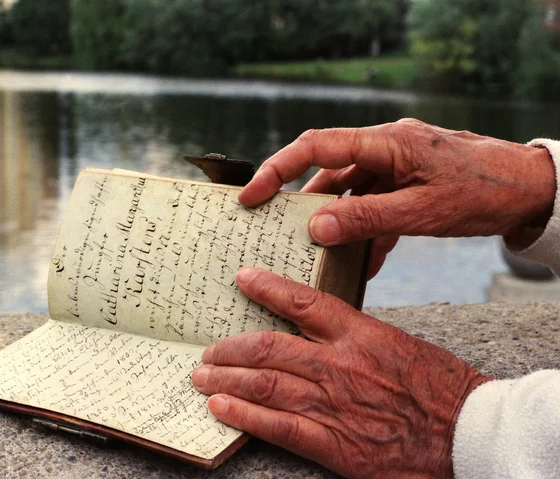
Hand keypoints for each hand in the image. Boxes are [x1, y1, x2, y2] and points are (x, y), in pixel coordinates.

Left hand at [192, 267, 490, 478]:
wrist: (468, 433)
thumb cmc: (439, 385)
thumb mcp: (397, 342)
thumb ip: (355, 334)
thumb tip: (319, 325)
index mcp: (358, 333)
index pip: (302, 301)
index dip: (267, 288)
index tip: (243, 278)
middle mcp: (338, 364)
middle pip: (269, 346)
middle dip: (231, 347)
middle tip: (208, 349)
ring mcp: (333, 404)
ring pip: (265, 383)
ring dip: (227, 378)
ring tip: (201, 376)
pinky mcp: (334, 444)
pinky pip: (279, 427)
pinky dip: (245, 416)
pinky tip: (221, 409)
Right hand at [238, 119, 555, 277]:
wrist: (530, 188)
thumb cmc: (483, 192)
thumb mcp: (422, 212)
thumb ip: (366, 218)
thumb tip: (316, 227)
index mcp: (386, 143)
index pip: (317, 146)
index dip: (277, 169)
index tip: (251, 195)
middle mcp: (385, 147)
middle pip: (327, 168)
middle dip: (300, 199)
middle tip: (274, 227)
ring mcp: (395, 164)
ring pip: (349, 189)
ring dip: (334, 219)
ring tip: (319, 252)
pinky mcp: (406, 181)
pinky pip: (374, 203)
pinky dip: (365, 229)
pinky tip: (363, 260)